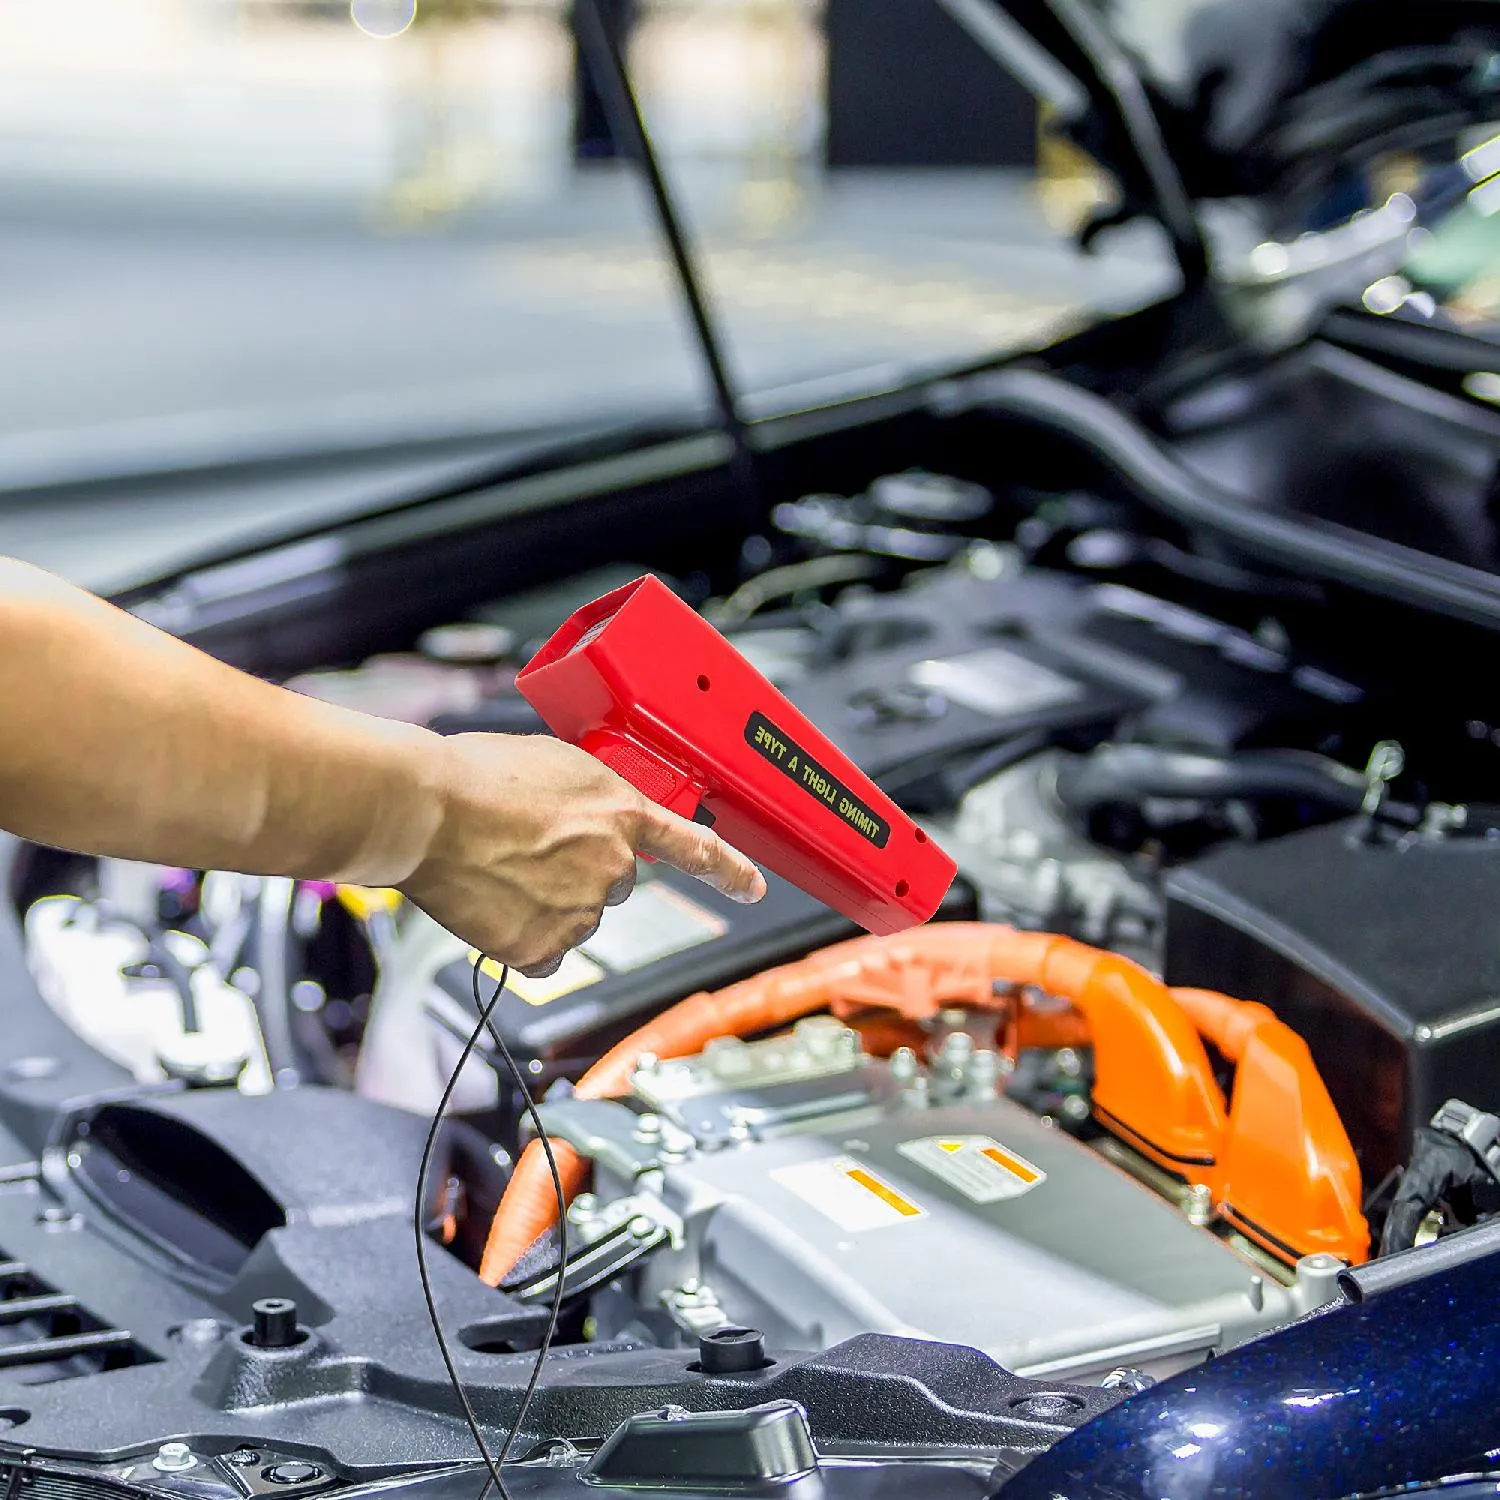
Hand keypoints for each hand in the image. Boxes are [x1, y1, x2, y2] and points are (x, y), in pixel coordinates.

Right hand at [398, 734, 765, 976]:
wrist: (427, 810)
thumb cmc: (477, 776)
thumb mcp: (555, 763)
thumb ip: (591, 796)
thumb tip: (589, 813)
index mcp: (621, 812)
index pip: (695, 847)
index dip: (730, 870)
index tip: (753, 887)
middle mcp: (612, 865)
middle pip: (615, 884)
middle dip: (581, 873)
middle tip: (529, 849)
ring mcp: (581, 910)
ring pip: (577, 917)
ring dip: (547, 902)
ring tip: (501, 867)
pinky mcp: (544, 946)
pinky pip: (544, 952)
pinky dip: (523, 937)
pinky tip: (497, 904)